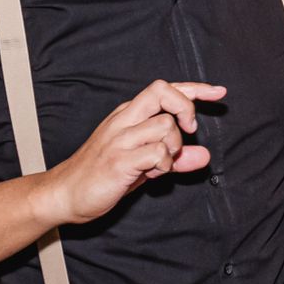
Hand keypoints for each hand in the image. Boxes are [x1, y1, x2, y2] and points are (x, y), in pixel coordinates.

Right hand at [38, 80, 226, 225]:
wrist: (64, 194)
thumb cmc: (102, 175)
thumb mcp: (143, 164)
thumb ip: (173, 157)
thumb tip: (203, 156)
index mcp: (128, 115)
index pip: (164, 90)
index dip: (194, 89)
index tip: (218, 92)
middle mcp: (123, 120)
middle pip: (161, 91)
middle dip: (185, 107)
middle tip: (191, 129)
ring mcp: (119, 139)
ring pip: (164, 125)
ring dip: (174, 147)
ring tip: (161, 164)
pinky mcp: (119, 161)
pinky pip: (157, 153)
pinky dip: (164, 165)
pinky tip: (152, 174)